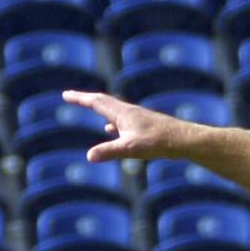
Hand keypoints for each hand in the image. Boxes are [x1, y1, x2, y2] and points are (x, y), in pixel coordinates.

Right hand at [61, 90, 191, 162]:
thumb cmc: (159, 142)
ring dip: (98, 107)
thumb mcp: (132, 149)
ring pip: (113, 110)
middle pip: (103, 102)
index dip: (79, 98)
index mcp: (123, 113)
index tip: (65, 95)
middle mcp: (129, 112)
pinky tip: (112, 130)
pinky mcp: (144, 126)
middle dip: (85, 99)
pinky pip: (122, 120)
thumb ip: (110, 151)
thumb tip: (89, 156)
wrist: (184, 140)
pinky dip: (111, 121)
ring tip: (89, 106)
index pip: (96, 102)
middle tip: (71, 96)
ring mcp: (137, 118)